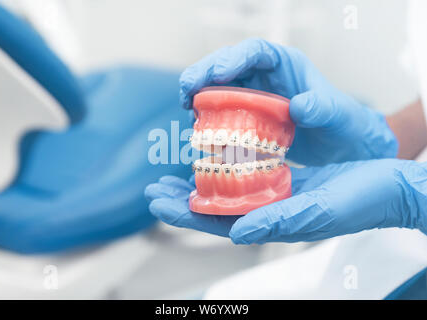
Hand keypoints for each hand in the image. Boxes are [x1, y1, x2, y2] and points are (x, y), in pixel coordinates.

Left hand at [145, 159, 426, 242]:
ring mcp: (276, 198)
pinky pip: (247, 180)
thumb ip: (279, 221)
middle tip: (156, 187)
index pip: (218, 222)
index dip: (185, 213)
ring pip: (227, 195)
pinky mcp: (286, 184)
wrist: (387, 187)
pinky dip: (226, 171)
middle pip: (216, 210)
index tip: (158, 199)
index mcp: (274, 223)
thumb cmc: (361, 201)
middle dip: (182, 201)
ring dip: (199, 185)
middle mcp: (269, 213)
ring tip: (174, 177)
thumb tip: (237, 231)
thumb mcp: (319, 210)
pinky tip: (215, 162)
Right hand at [179, 38, 397, 164]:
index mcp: (285, 64)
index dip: (232, 58)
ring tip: (188, 111)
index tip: (215, 74)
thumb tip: (298, 106)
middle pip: (227, 66)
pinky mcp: (247, 118)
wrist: (339, 147)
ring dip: (200, 97)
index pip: (255, 51)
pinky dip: (209, 119)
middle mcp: (265, 77)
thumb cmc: (341, 124)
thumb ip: (321, 108)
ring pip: (219, 89)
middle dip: (203, 74)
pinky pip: (222, 113)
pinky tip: (200, 129)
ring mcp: (253, 98)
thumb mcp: (336, 115)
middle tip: (186, 90)